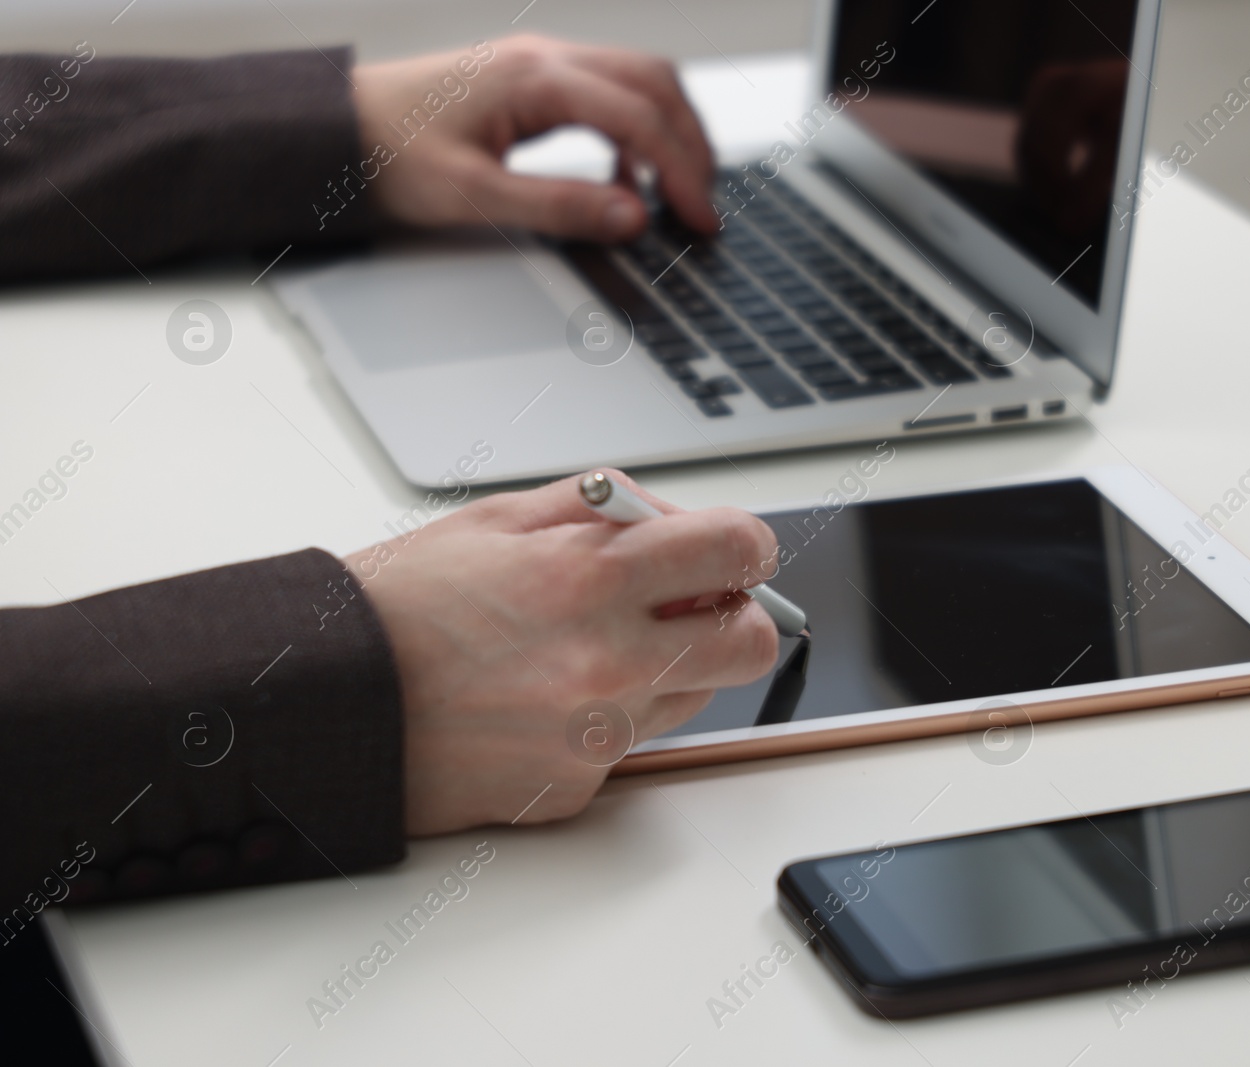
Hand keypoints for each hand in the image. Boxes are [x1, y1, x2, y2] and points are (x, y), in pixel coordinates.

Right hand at [345, 470, 779, 835]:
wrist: (325, 704)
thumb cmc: (399, 606)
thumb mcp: (498, 519)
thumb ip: (605, 510)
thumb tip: (676, 521)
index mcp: (591, 578)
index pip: (737, 550)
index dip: (747, 544)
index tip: (733, 550)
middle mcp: (608, 662)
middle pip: (751, 642)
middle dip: (735, 614)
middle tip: (687, 602)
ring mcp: (596, 735)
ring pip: (695, 695)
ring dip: (669, 665)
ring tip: (589, 646)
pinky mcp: (574, 788)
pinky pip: (630, 746)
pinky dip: (606, 718)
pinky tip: (542, 698)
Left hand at [350, 35, 717, 239]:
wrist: (336, 129)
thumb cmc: (389, 154)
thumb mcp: (474, 195)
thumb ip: (560, 207)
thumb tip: (633, 218)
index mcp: (535, 78)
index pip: (640, 116)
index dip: (682, 170)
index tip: (700, 219)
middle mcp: (546, 58)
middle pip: (655, 83)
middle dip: (692, 145)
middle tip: (706, 206)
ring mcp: (542, 64)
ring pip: (639, 82)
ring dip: (671, 132)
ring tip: (682, 192)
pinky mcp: (534, 82)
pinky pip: (608, 94)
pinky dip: (636, 134)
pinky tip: (628, 179)